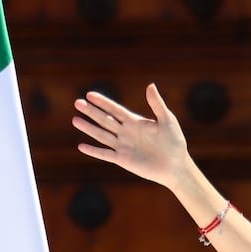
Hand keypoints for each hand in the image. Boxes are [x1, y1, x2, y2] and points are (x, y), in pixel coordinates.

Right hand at [73, 83, 188, 188]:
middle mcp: (126, 133)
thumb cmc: (174, 142)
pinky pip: (106, 154)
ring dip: (89, 128)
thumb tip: (150, 86)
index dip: (103, 102)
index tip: (89, 94)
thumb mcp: (167, 121)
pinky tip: (81, 146)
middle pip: (105, 120)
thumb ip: (157, 105)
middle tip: (77, 102)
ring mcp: (123, 146)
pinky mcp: (123, 160)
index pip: (115, 110)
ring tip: (75, 120)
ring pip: (102, 135)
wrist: (176, 165)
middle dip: (91, 112)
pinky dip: (94, 151)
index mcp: (135, 122)